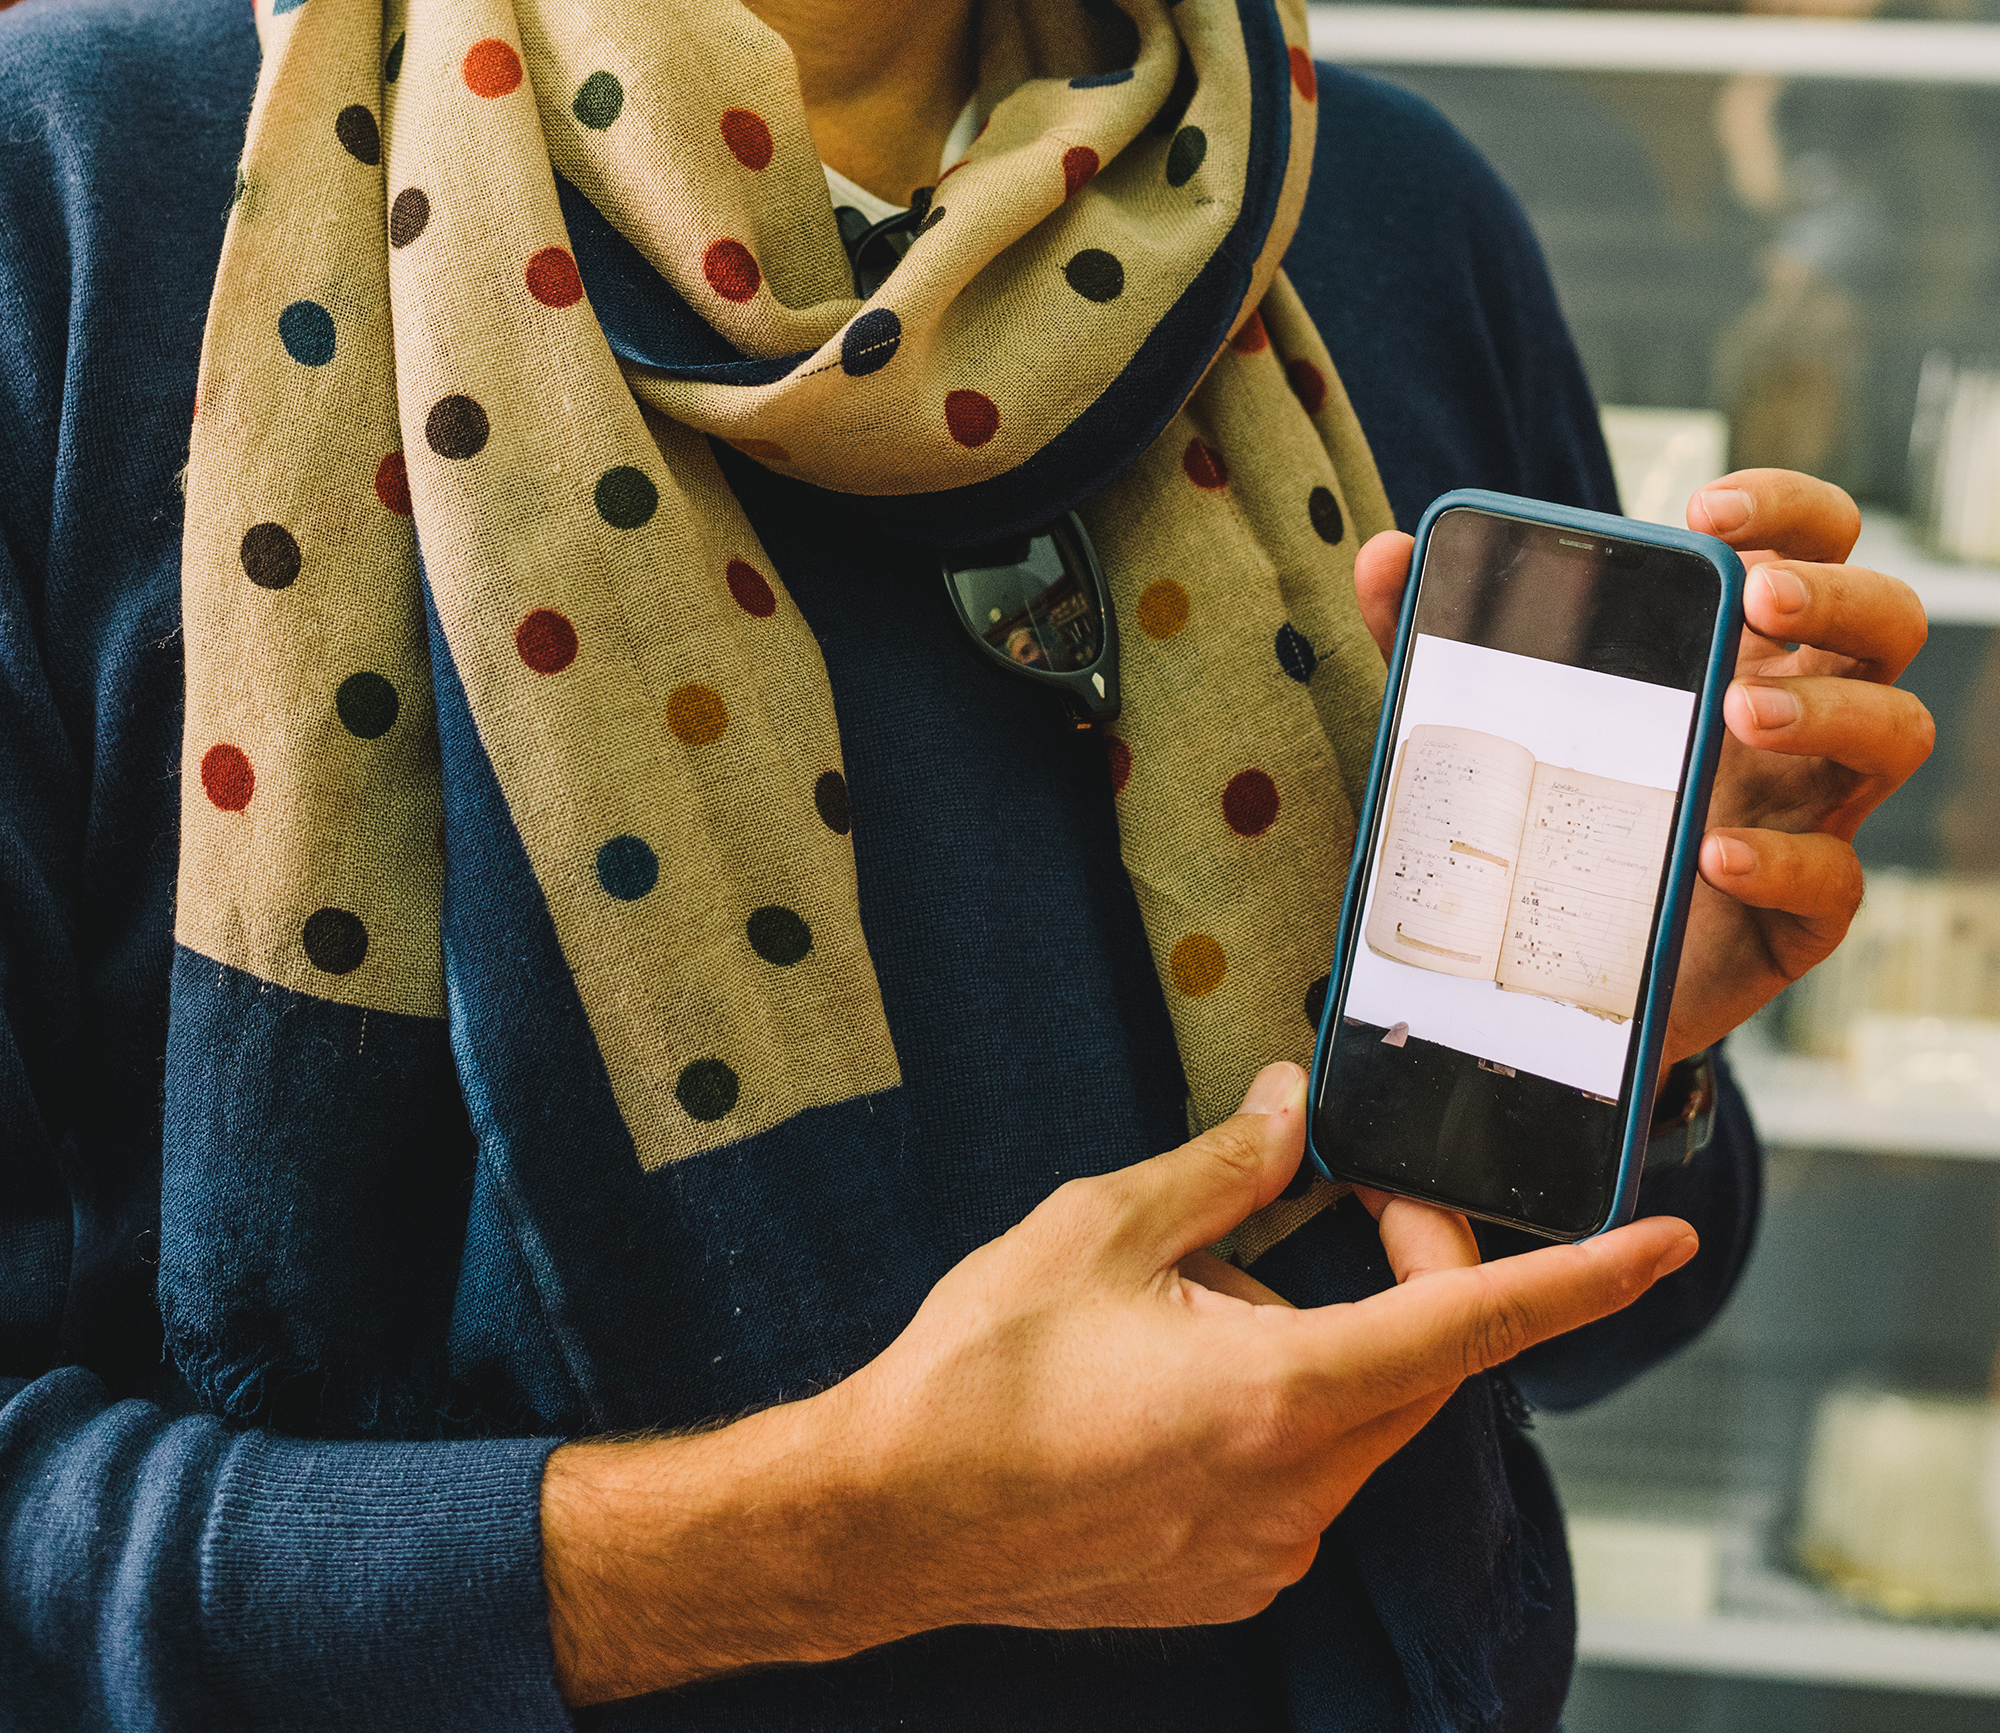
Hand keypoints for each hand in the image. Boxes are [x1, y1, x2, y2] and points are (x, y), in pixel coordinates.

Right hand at [542, 1062, 1692, 1699]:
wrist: (886, 1519)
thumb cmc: (980, 1368)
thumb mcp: (1102, 1227)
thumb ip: (1226, 1168)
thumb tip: (1294, 1107)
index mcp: (1281, 1394)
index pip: (1473, 1324)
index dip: (1582, 1281)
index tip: (1667, 1242)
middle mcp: (1298, 1488)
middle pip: (1421, 1363)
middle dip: (1414, 1266)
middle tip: (1344, 1190)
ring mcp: (1269, 1548)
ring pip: (1365, 1417)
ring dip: (1340, 1336)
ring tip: (1222, 1287)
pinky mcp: (1233, 1577)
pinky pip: (1308, 1474)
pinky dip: (1289, 1403)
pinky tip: (1189, 1368)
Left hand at [1354, 467, 1931, 1069]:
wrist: (1543, 974)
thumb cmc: (1538, 813)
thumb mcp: (1482, 717)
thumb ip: (1434, 637)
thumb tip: (1381, 554)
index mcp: (1731, 646)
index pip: (1810, 543)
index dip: (1788, 509)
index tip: (1708, 512)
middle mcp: (1789, 717)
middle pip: (1884, 621)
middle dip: (1838, 593)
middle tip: (1757, 599)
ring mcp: (1805, 811)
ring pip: (1895, 733)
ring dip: (1834, 711)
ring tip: (1741, 713)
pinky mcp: (1797, 915)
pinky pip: (1838, 880)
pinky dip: (1786, 861)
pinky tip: (1715, 852)